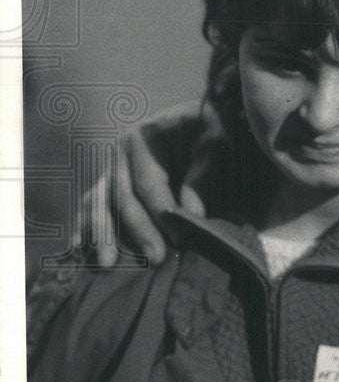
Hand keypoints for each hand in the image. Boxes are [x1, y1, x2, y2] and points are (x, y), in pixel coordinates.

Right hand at [73, 101, 220, 266]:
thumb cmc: (211, 129)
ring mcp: (111, 168)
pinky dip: (87, 226)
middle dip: (137, 230)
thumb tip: (192, 213)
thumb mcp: (216, 141)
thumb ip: (203, 174)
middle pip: (121, 197)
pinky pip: (94, 205)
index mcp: (143, 138)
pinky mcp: (110, 183)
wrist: (201, 117)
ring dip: (102, 234)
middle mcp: (120, 153)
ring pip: (100, 203)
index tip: (178, 238)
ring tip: (107, 264)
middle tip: (156, 258)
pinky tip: (80, 249)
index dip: (162, 212)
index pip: (149, 182)